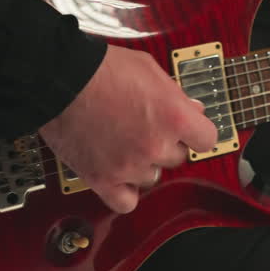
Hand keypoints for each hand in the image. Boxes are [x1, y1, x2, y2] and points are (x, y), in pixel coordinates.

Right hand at [38, 45, 218, 213]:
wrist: (62, 80)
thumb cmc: (102, 69)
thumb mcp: (149, 68)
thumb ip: (174, 93)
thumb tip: (193, 108)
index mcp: (174, 116)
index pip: (207, 139)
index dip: (197, 133)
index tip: (188, 131)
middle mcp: (156, 145)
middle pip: (177, 158)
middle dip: (165, 143)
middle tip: (144, 127)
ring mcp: (131, 165)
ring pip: (151, 176)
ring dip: (142, 164)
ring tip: (124, 143)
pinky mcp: (103, 179)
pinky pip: (126, 202)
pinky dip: (124, 192)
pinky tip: (119, 175)